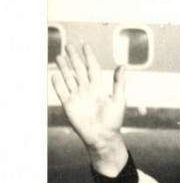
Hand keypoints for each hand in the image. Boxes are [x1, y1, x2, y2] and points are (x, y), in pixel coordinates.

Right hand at [51, 42, 128, 175]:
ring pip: (68, 78)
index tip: (85, 45)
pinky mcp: (68, 105)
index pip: (92, 68)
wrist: (102, 137)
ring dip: (63, 67)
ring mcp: (77, 97)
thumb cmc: (113, 121)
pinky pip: (61, 91)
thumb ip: (118, 83)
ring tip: (59, 56)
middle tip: (68, 45)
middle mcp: (87, 90)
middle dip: (73, 58)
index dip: (89, 57)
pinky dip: (57, 83)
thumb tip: (123, 65)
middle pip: (78, 70)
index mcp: (98, 88)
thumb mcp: (119, 99)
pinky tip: (54, 74)